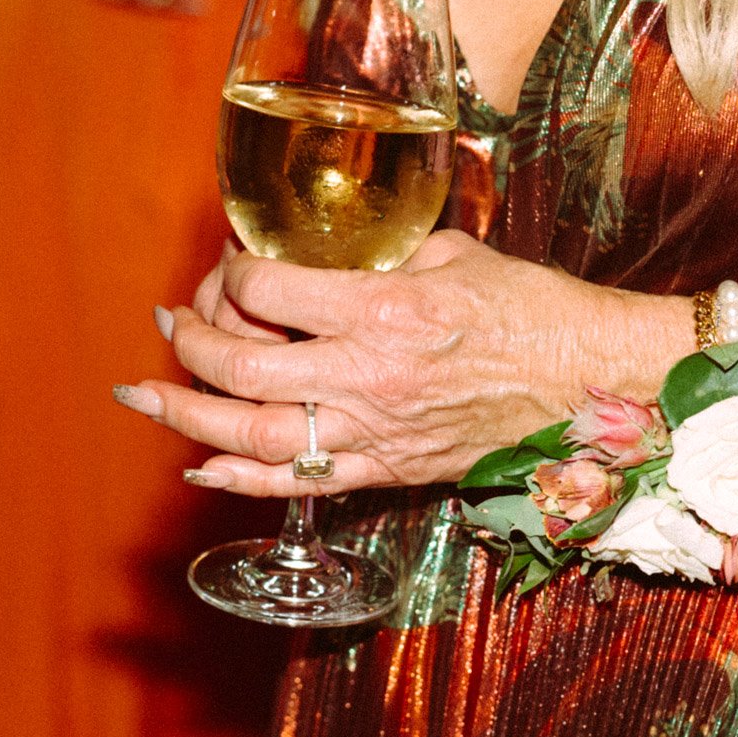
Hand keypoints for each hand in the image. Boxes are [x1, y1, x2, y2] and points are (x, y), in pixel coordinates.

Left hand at [119, 231, 673, 497]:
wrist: (595, 382)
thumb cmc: (534, 311)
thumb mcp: (451, 254)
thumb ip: (377, 258)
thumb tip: (322, 256)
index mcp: (384, 310)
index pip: (267, 292)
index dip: (232, 273)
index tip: (233, 263)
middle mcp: (369, 377)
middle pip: (243, 369)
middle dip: (191, 342)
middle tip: (171, 322)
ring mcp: (375, 432)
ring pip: (254, 436)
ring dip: (186, 416)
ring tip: (142, 396)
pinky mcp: (388, 470)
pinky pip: (299, 482)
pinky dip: (241, 477)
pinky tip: (200, 462)